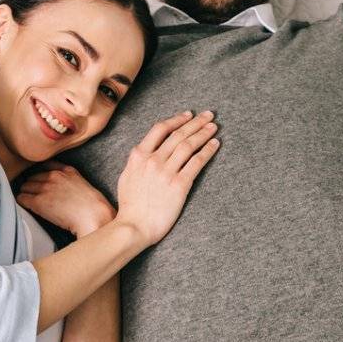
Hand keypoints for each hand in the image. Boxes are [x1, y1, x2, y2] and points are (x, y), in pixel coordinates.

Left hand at [17, 165, 116, 237]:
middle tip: (35, 195)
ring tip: (30, 201)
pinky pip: (22, 198)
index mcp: (66, 170)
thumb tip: (61, 188)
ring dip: (26, 194)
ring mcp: (45, 188)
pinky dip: (22, 202)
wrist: (92, 216)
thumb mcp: (83, 185)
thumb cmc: (92, 207)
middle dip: (33, 186)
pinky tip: (26, 207)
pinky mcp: (38, 202)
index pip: (46, 166)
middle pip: (33, 177)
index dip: (42, 175)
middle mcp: (54, 176)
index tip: (40, 181)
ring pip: (25, 187)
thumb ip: (70, 180)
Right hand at [113, 111, 217, 245]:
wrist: (135, 226)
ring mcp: (166, 172)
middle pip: (178, 134)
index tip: (188, 115)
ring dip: (204, 133)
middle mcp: (153, 160)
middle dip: (195, 122)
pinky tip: (215, 144)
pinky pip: (196, 162)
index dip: (176, 120)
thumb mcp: (127, 176)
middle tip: (208, 115)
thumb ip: (137, 161)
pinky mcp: (179, 185)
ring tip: (214, 127)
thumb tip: (145, 151)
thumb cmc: (130, 206)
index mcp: (139, 156)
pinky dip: (207, 151)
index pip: (160, 129)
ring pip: (188, 145)